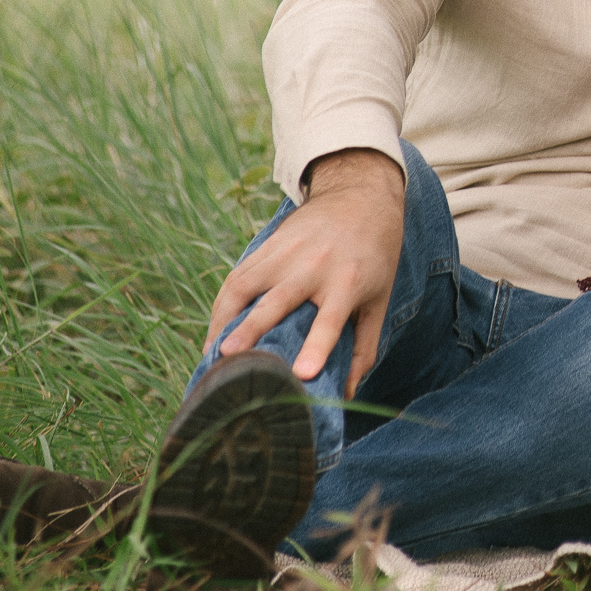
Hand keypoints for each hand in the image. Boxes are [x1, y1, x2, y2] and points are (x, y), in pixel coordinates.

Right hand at [204, 148, 403, 395]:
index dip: (317, 346)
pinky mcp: (267, 246)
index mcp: (348, 282)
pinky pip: (236, 277)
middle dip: (251, 330)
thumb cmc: (374, 256)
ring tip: (211, 356)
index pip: (331, 319)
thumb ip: (364, 347)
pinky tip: (215, 334)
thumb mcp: (380, 298)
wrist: (360, 195)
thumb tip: (345, 394)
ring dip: (225, 320)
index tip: (302, 373)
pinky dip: (222, 307)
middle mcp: (314, 267)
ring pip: (246, 288)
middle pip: (277, 302)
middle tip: (226, 360)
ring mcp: (286, 254)